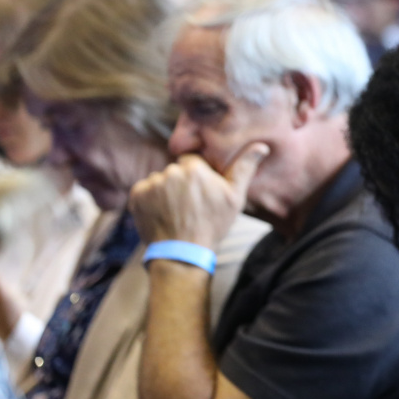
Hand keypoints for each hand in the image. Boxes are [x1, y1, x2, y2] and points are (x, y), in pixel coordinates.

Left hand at [129, 144, 267, 248]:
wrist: (183, 253)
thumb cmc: (212, 225)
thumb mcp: (235, 198)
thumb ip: (244, 168)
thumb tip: (262, 146)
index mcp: (194, 168)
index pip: (193, 161)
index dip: (198, 176)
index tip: (201, 192)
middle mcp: (170, 171)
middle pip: (176, 170)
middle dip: (181, 183)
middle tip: (189, 205)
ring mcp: (151, 184)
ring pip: (160, 180)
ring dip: (165, 191)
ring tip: (175, 211)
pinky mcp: (136, 196)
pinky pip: (144, 190)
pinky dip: (150, 200)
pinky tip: (162, 214)